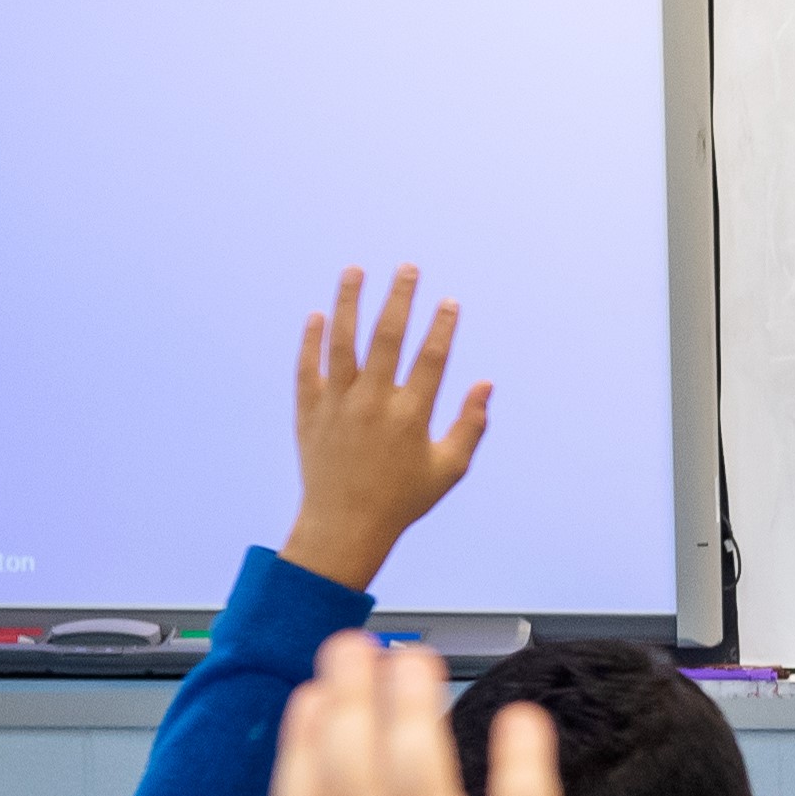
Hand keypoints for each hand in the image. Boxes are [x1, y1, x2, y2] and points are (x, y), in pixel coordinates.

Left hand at [280, 265, 491, 591]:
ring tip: (354, 270)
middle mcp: (373, 405)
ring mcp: (337, 406)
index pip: (430, 359)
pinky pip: (308, 369)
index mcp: (410, 417)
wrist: (343, 528)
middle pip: (387, 338)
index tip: (449, 302)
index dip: (442, 327)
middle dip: (399, 299)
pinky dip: (310, 341)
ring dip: (348, 303)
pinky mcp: (309, 414)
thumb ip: (471, 425)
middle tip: (407, 268)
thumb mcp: (448, 469)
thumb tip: (486, 384)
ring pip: (341, 344)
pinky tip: (317, 314)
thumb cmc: (402, 500)